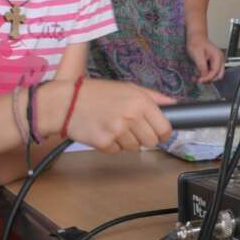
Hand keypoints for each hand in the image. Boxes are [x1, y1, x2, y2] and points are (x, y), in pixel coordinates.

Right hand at [48, 78, 174, 152]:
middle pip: (152, 142)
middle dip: (144, 138)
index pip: (165, 128)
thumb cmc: (96, 93)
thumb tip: (174, 104)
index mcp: (141, 101)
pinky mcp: (105, 143)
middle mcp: (132, 116)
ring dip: (127, 141)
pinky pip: (118, 151)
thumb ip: (154, 97)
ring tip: (114, 127)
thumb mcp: (127, 87)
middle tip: (132, 129)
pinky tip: (103, 131)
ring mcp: (118, 131)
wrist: (65, 102)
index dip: (162, 133)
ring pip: (135, 148)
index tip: (157, 133)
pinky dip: (112, 145)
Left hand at [187, 33, 225, 82]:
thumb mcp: (197, 55)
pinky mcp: (213, 63)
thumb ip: (202, 66)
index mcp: (218, 56)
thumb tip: (204, 75)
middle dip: (209, 80)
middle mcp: (220, 60)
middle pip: (218, 75)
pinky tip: (198, 75)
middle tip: (199, 81)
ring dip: (207, 78)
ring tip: (197, 78)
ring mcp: (217, 62)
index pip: (215, 72)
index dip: (208, 78)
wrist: (196, 37)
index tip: (200, 80)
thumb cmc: (196, 42)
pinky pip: (211, 72)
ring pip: (215, 75)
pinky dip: (205, 75)